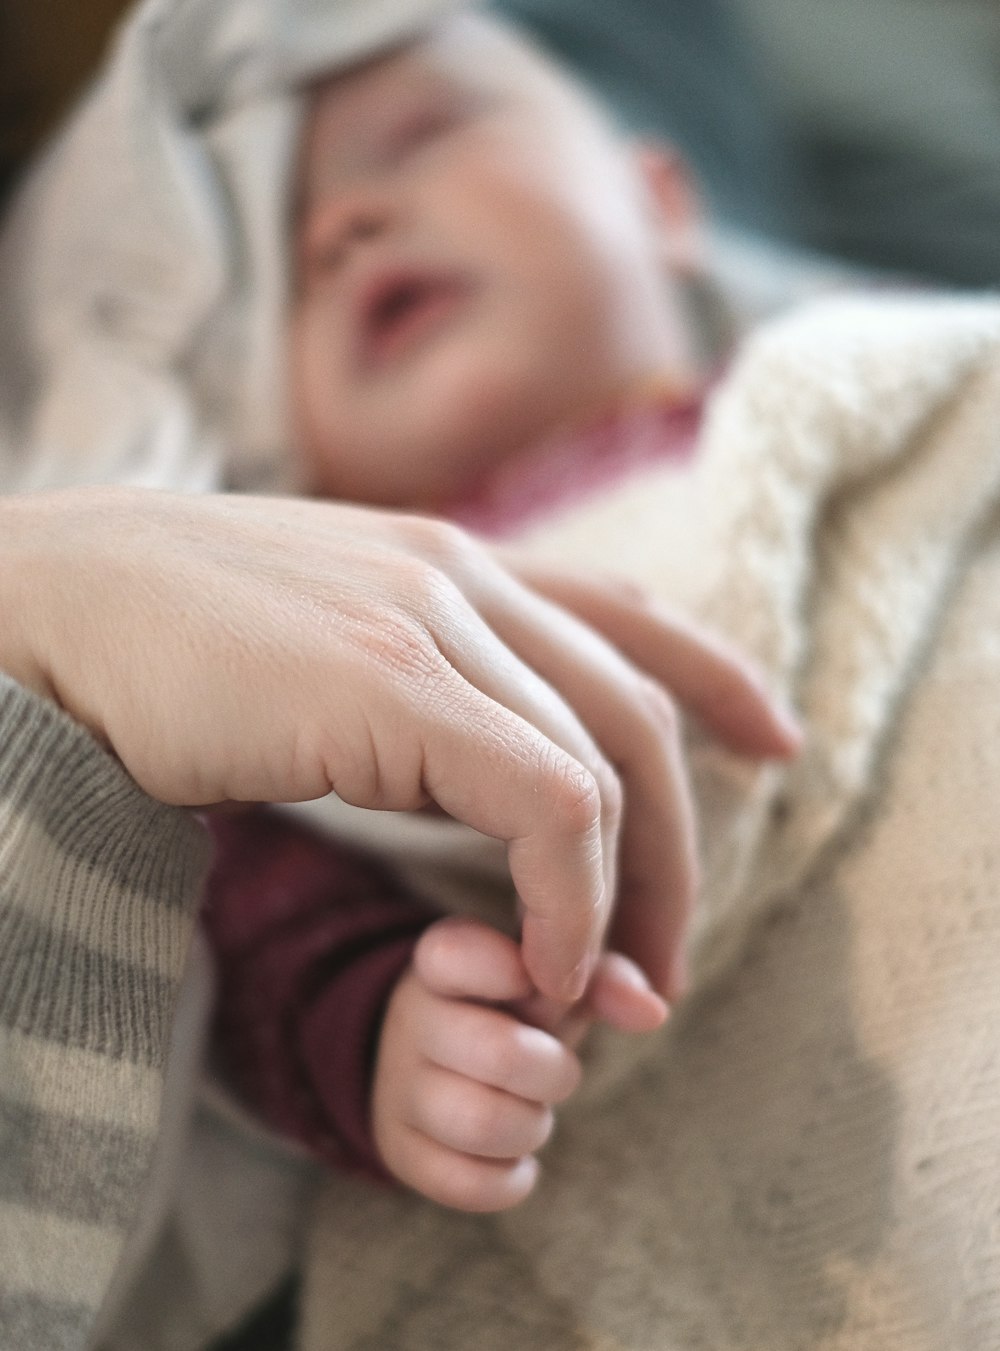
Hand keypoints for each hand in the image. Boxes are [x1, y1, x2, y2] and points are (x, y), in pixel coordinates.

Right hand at [0, 487, 797, 1000]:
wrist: (58, 604)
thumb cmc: (173, 641)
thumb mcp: (327, 647)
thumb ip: (417, 685)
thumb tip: (487, 782)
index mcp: (448, 561)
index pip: (626, 613)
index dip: (719, 677)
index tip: (773, 743)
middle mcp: (458, 576)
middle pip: (635, 714)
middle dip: (676, 851)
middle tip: (663, 964)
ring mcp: (428, 620)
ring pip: (602, 766)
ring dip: (626, 897)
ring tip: (598, 991)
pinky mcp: (390, 682)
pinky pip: (544, 803)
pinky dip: (569, 896)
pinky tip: (542, 961)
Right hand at [372, 917, 665, 1210]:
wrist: (438, 1063)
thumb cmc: (513, 1010)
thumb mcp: (552, 979)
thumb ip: (603, 978)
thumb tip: (653, 1012)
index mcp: (443, 962)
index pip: (455, 954)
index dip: (509, 972)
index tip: (534, 987)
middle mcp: (410, 1018)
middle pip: (499, 1054)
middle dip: (554, 1071)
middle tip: (556, 1068)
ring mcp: (397, 1085)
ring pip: (481, 1124)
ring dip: (532, 1125)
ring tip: (533, 1111)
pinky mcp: (399, 1148)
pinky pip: (465, 1183)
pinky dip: (509, 1179)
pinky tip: (514, 1157)